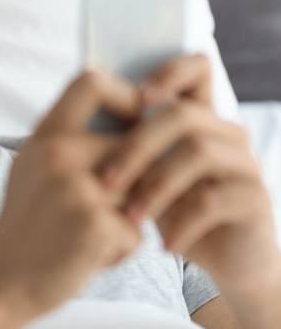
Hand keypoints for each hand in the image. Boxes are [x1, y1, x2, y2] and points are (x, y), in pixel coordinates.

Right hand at [0, 69, 143, 317]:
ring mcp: (78, 188)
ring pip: (142, 191)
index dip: (126, 94)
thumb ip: (67, 142)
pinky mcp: (97, 225)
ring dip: (129, 218)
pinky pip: (138, 230)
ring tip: (94, 234)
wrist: (3, 281)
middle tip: (115, 207)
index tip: (135, 121)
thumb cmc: (25, 225)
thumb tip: (125, 116)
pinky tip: (90, 256)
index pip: (93, 81)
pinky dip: (122, 249)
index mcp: (44, 136)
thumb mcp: (32, 169)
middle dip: (136, 182)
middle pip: (133, 145)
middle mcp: (59, 154)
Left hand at [98, 53, 280, 293]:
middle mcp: (226, 132)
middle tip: (105, 180)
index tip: (139, 96)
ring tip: (130, 218)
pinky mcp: (256, 199)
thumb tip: (72, 120)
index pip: (198, 68)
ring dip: (154, 187)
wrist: (223, 260)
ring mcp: (245, 163)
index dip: (171, 70)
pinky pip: (213, 200)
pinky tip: (164, 245)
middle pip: (184, 114)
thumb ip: (123, 144)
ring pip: (198, 153)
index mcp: (199, 117)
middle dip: (137, 146)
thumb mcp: (144, 174)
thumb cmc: (172, 208)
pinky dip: (181, 223)